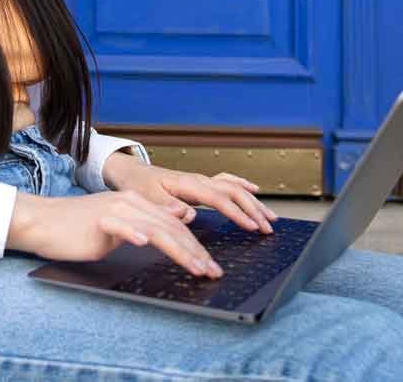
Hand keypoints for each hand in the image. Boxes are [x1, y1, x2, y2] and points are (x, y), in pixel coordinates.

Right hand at [6, 190, 224, 277]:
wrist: (42, 221)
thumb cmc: (75, 229)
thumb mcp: (116, 225)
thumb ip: (141, 224)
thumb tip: (169, 225)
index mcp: (136, 205)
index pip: (174, 225)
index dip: (195, 246)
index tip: (209, 266)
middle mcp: (130, 204)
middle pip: (171, 228)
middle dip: (196, 251)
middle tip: (212, 272)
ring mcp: (115, 210)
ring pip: (155, 229)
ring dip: (178, 249)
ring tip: (195, 267)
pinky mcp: (98, 220)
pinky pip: (119, 225)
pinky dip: (133, 234)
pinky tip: (144, 243)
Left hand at [103, 153, 278, 234]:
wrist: (132, 173)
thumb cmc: (138, 186)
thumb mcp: (147, 199)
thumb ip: (168, 208)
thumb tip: (189, 215)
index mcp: (187, 184)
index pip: (219, 198)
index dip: (237, 213)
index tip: (252, 227)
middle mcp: (198, 180)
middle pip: (233, 192)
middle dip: (253, 210)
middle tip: (267, 228)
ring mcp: (201, 180)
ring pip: (234, 187)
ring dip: (253, 201)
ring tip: (270, 217)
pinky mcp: (201, 183)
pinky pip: (227, 181)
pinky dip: (243, 185)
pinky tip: (255, 190)